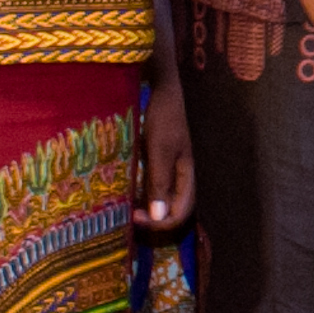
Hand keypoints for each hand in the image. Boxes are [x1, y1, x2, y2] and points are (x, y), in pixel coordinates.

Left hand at [132, 71, 195, 234]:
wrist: (161, 89)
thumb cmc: (164, 116)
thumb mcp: (160, 149)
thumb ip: (160, 181)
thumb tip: (158, 217)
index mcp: (188, 175)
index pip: (181, 213)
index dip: (161, 223)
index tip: (137, 219)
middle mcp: (180, 176)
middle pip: (172, 210)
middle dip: (152, 219)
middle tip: (129, 216)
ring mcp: (169, 169)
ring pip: (160, 200)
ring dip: (144, 207)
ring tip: (125, 206)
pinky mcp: (158, 162)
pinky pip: (151, 186)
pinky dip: (140, 193)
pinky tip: (125, 190)